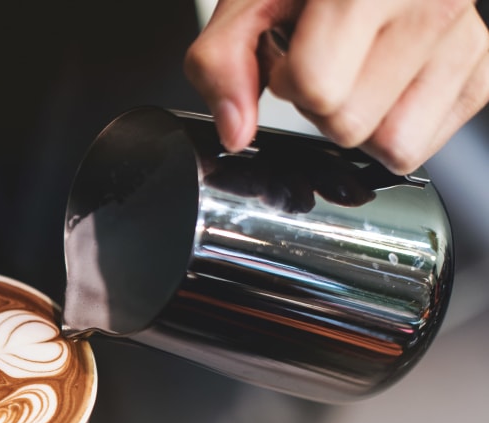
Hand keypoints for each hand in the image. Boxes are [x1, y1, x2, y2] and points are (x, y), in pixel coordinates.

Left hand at [185, 0, 488, 172]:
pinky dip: (394, 124)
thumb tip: (235, 132)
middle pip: (350, 125)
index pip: (317, 88)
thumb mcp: (250, 1)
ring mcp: (464, 38)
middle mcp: (432, 3)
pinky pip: (424, 143)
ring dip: (360, 120)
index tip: (291, 54)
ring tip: (356, 69)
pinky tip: (385, 80)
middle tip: (326, 59)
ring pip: (392, 145)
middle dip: (321, 105)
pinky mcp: (482, 69)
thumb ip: (222, 63)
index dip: (288, 81)